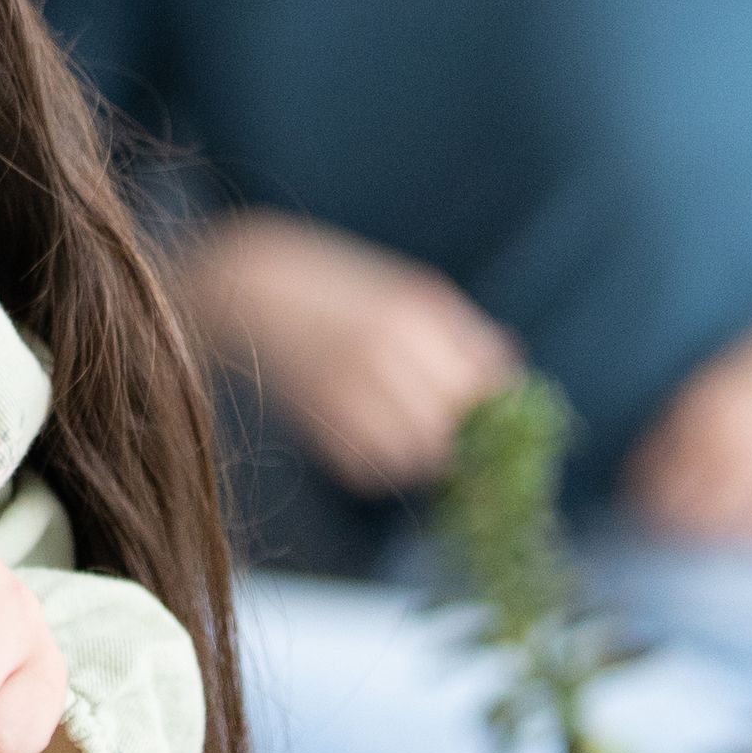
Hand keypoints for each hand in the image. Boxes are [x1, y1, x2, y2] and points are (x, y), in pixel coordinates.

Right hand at [184, 214, 518, 493]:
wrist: (241, 288)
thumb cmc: (331, 282)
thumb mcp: (401, 289)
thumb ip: (457, 328)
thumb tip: (509, 366)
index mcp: (414, 315)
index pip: (483, 386)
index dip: (495, 408)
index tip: (495, 414)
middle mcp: (385, 354)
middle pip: (452, 428)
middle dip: (461, 439)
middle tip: (456, 436)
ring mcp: (346, 391)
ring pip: (413, 457)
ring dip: (421, 457)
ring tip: (413, 438)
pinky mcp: (315, 421)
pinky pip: (366, 470)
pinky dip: (378, 466)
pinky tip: (373, 441)